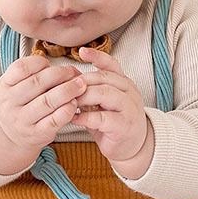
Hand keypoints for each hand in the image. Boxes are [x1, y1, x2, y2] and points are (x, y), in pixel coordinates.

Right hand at [0, 55, 87, 152]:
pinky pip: (54, 120)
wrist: (10, 136)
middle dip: (60, 74)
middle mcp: (9, 103)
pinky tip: (74, 104)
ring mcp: (22, 120)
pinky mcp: (36, 134)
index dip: (39, 62)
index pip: (21, 68)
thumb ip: (36, 75)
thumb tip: (69, 69)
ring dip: (68, 91)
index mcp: (4, 86)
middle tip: (74, 72)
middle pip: (37, 83)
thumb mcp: (17, 86)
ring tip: (81, 86)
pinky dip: (67, 110)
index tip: (50, 63)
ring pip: (47, 102)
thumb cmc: (20, 104)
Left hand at [69, 46, 150, 165]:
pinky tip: (74, 119)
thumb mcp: (105, 102)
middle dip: (81, 82)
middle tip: (64, 87)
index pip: (112, 64)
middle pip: (104, 78)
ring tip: (69, 102)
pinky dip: (85, 117)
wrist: (133, 146)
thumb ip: (93, 89)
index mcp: (124, 83)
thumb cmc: (114, 122)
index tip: (81, 52)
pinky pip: (102, 118)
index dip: (97, 56)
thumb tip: (70, 77)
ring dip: (83, 97)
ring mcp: (129, 109)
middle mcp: (129, 92)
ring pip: (104, 94)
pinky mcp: (124, 126)